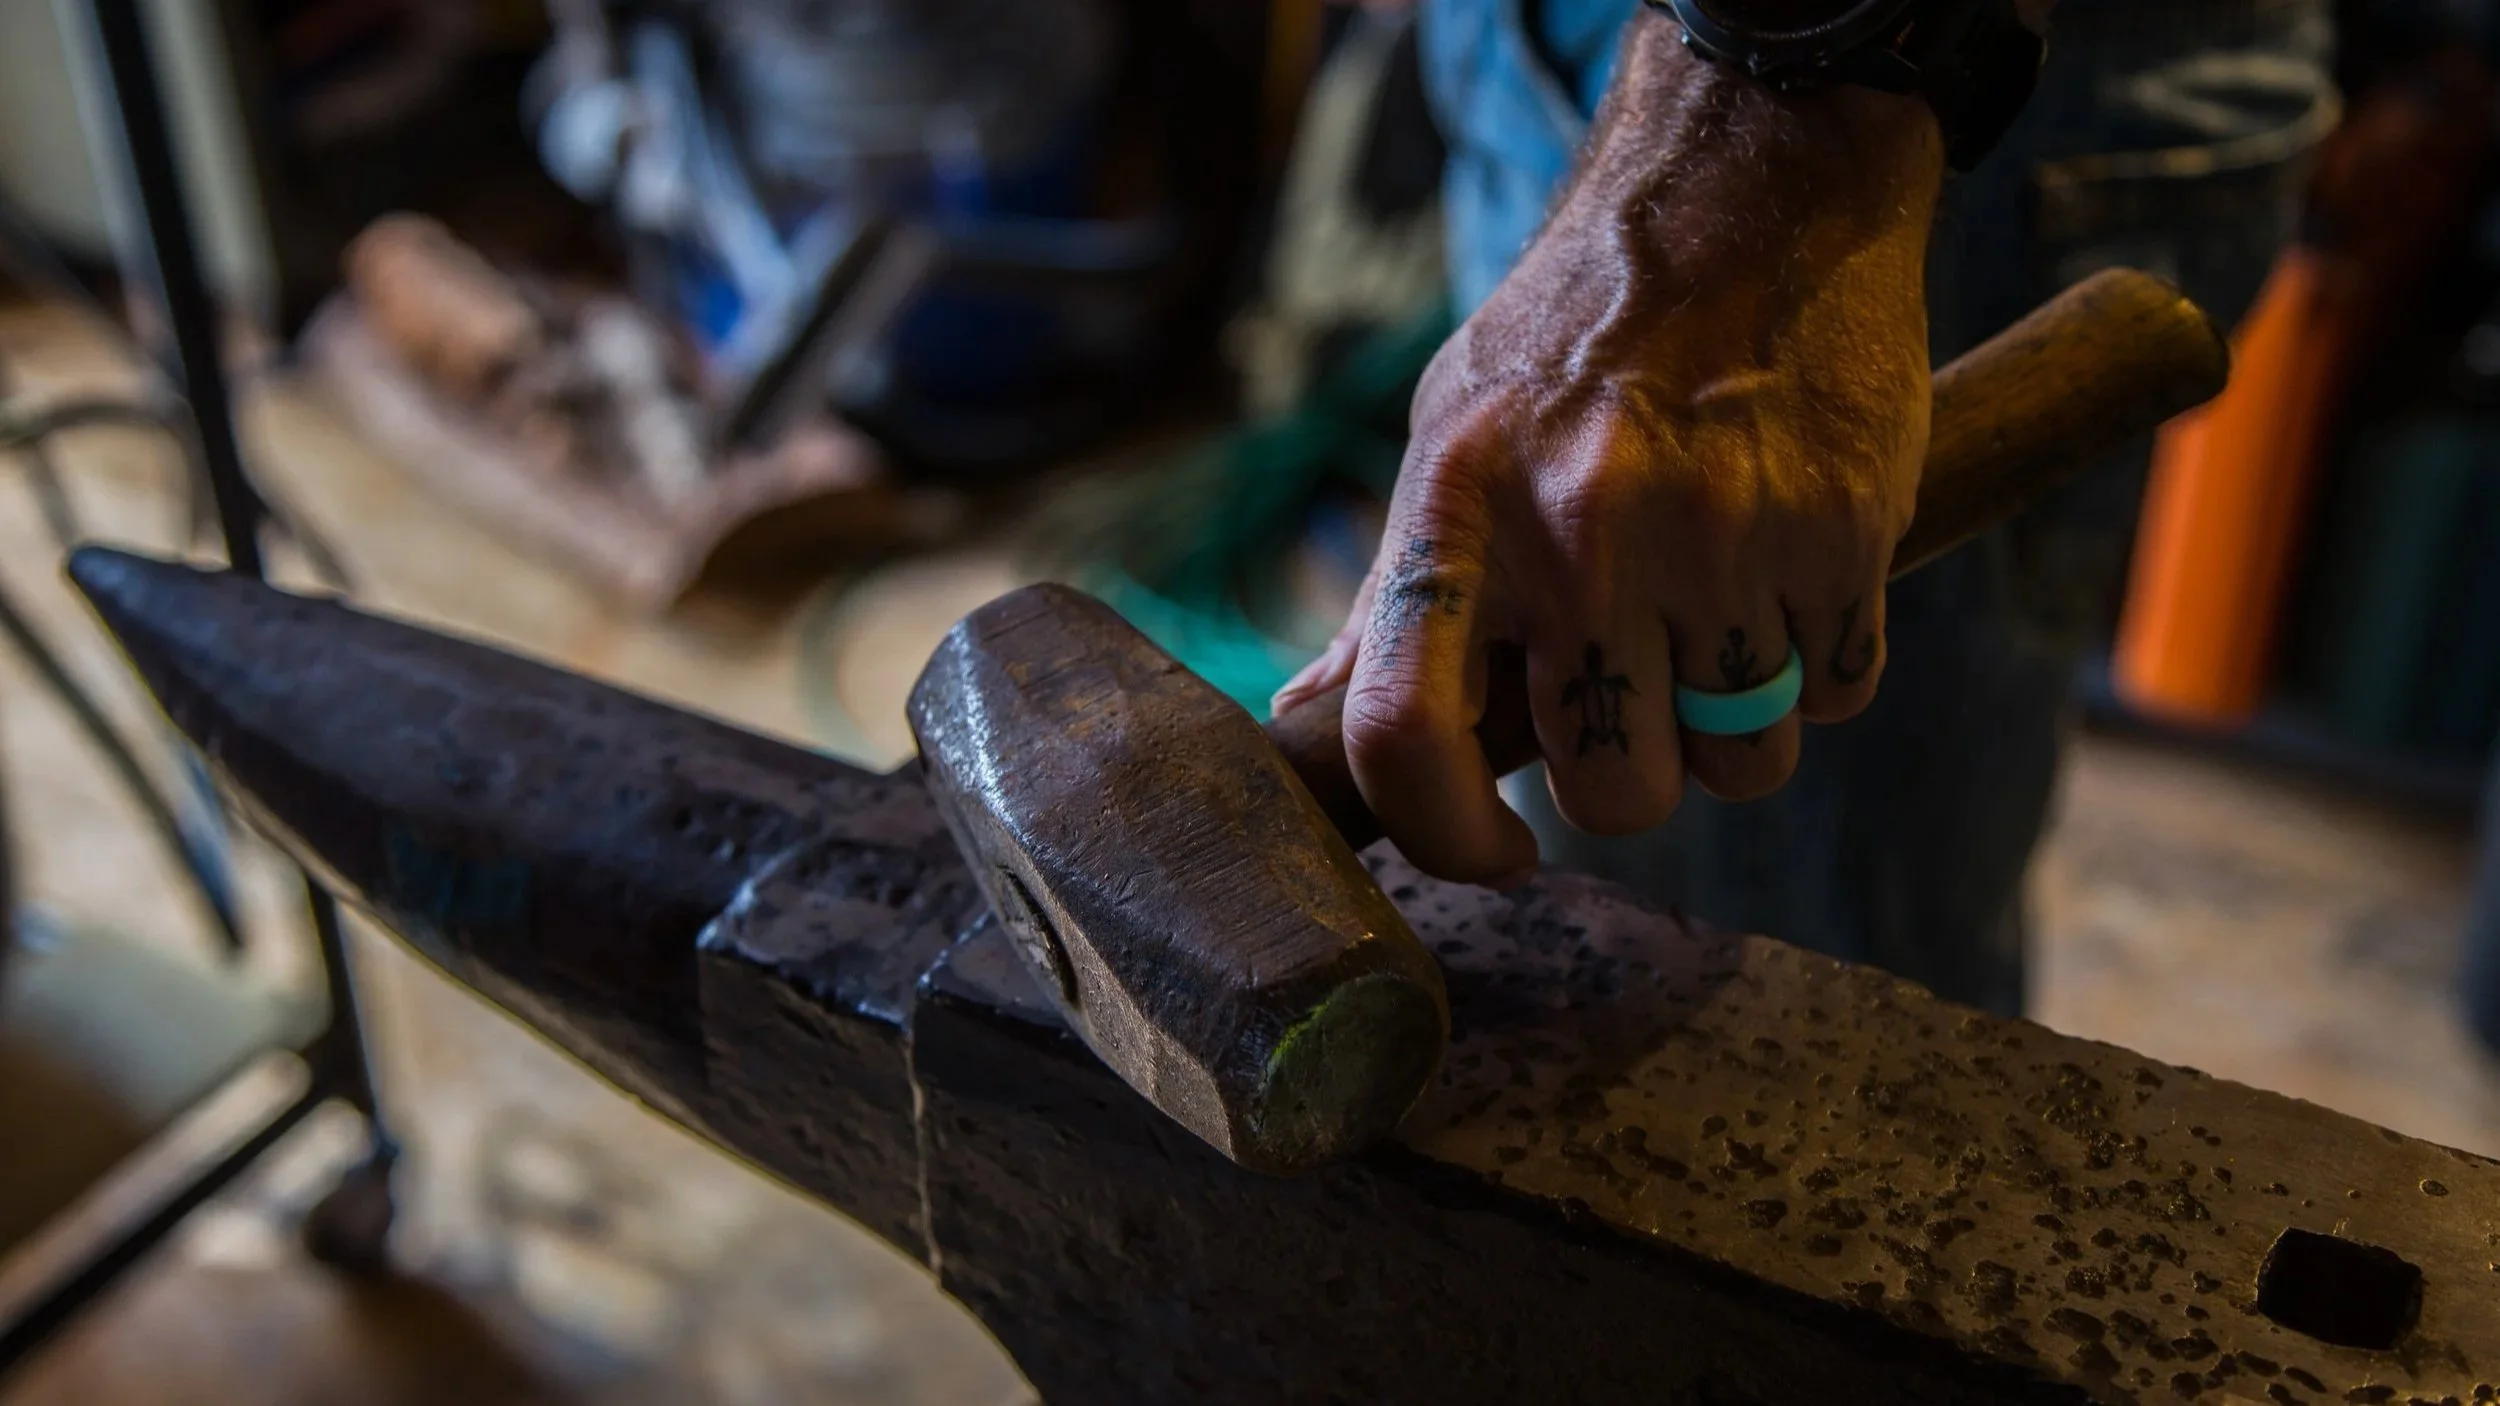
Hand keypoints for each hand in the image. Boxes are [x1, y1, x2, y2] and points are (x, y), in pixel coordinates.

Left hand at [1272, 17, 1945, 885]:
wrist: (1754, 188)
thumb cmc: (1584, 332)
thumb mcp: (1452, 433)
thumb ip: (1393, 590)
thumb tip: (1311, 722)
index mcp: (1460, 507)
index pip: (1404, 734)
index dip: (1445, 836)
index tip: (1497, 851)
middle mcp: (1583, 529)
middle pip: (1615, 794)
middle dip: (1635, 772)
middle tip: (1642, 683)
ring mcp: (1722, 536)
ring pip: (1745, 766)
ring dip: (1740, 723)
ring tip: (1721, 609)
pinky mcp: (1843, 533)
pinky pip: (1839, 696)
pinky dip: (1823, 663)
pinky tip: (1792, 573)